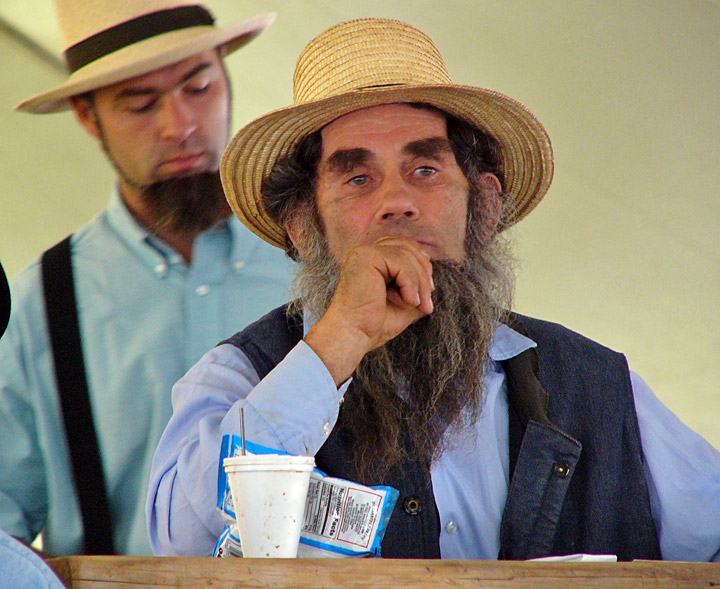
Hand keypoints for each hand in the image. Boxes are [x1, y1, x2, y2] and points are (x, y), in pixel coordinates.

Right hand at [304, 237, 433, 384]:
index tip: (427, 295)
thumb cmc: (372, 324)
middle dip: (423, 274)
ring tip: (419, 305)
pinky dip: (411, 284)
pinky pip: (401, 263)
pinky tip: (409, 301)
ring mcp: (364, 252)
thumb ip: (416, 289)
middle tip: (427, 302)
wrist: (353, 336)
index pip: (405, 247)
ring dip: (420, 282)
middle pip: (408, 247)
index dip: (421, 267)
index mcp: (371, 259)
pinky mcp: (367, 258)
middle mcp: (366, 251)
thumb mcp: (404, 303)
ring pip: (407, 255)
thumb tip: (432, 285)